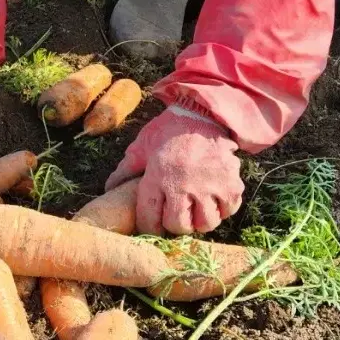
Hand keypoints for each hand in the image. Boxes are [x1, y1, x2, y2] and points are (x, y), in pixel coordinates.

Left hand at [106, 107, 243, 234]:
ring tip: (197, 211)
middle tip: (176, 217)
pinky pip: (229, 210)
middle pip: (180, 226)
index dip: (149, 227)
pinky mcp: (230, 183)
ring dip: (200, 220)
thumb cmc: (169, 130)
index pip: (150, 219)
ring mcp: (209, 186)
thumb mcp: (142, 146)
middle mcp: (183, 186)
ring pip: (206, 223)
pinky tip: (214, 200)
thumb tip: (109, 188)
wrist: (202, 113)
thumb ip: (126, 169)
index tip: (153, 225)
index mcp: (157, 178)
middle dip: (176, 225)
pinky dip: (223, 209)